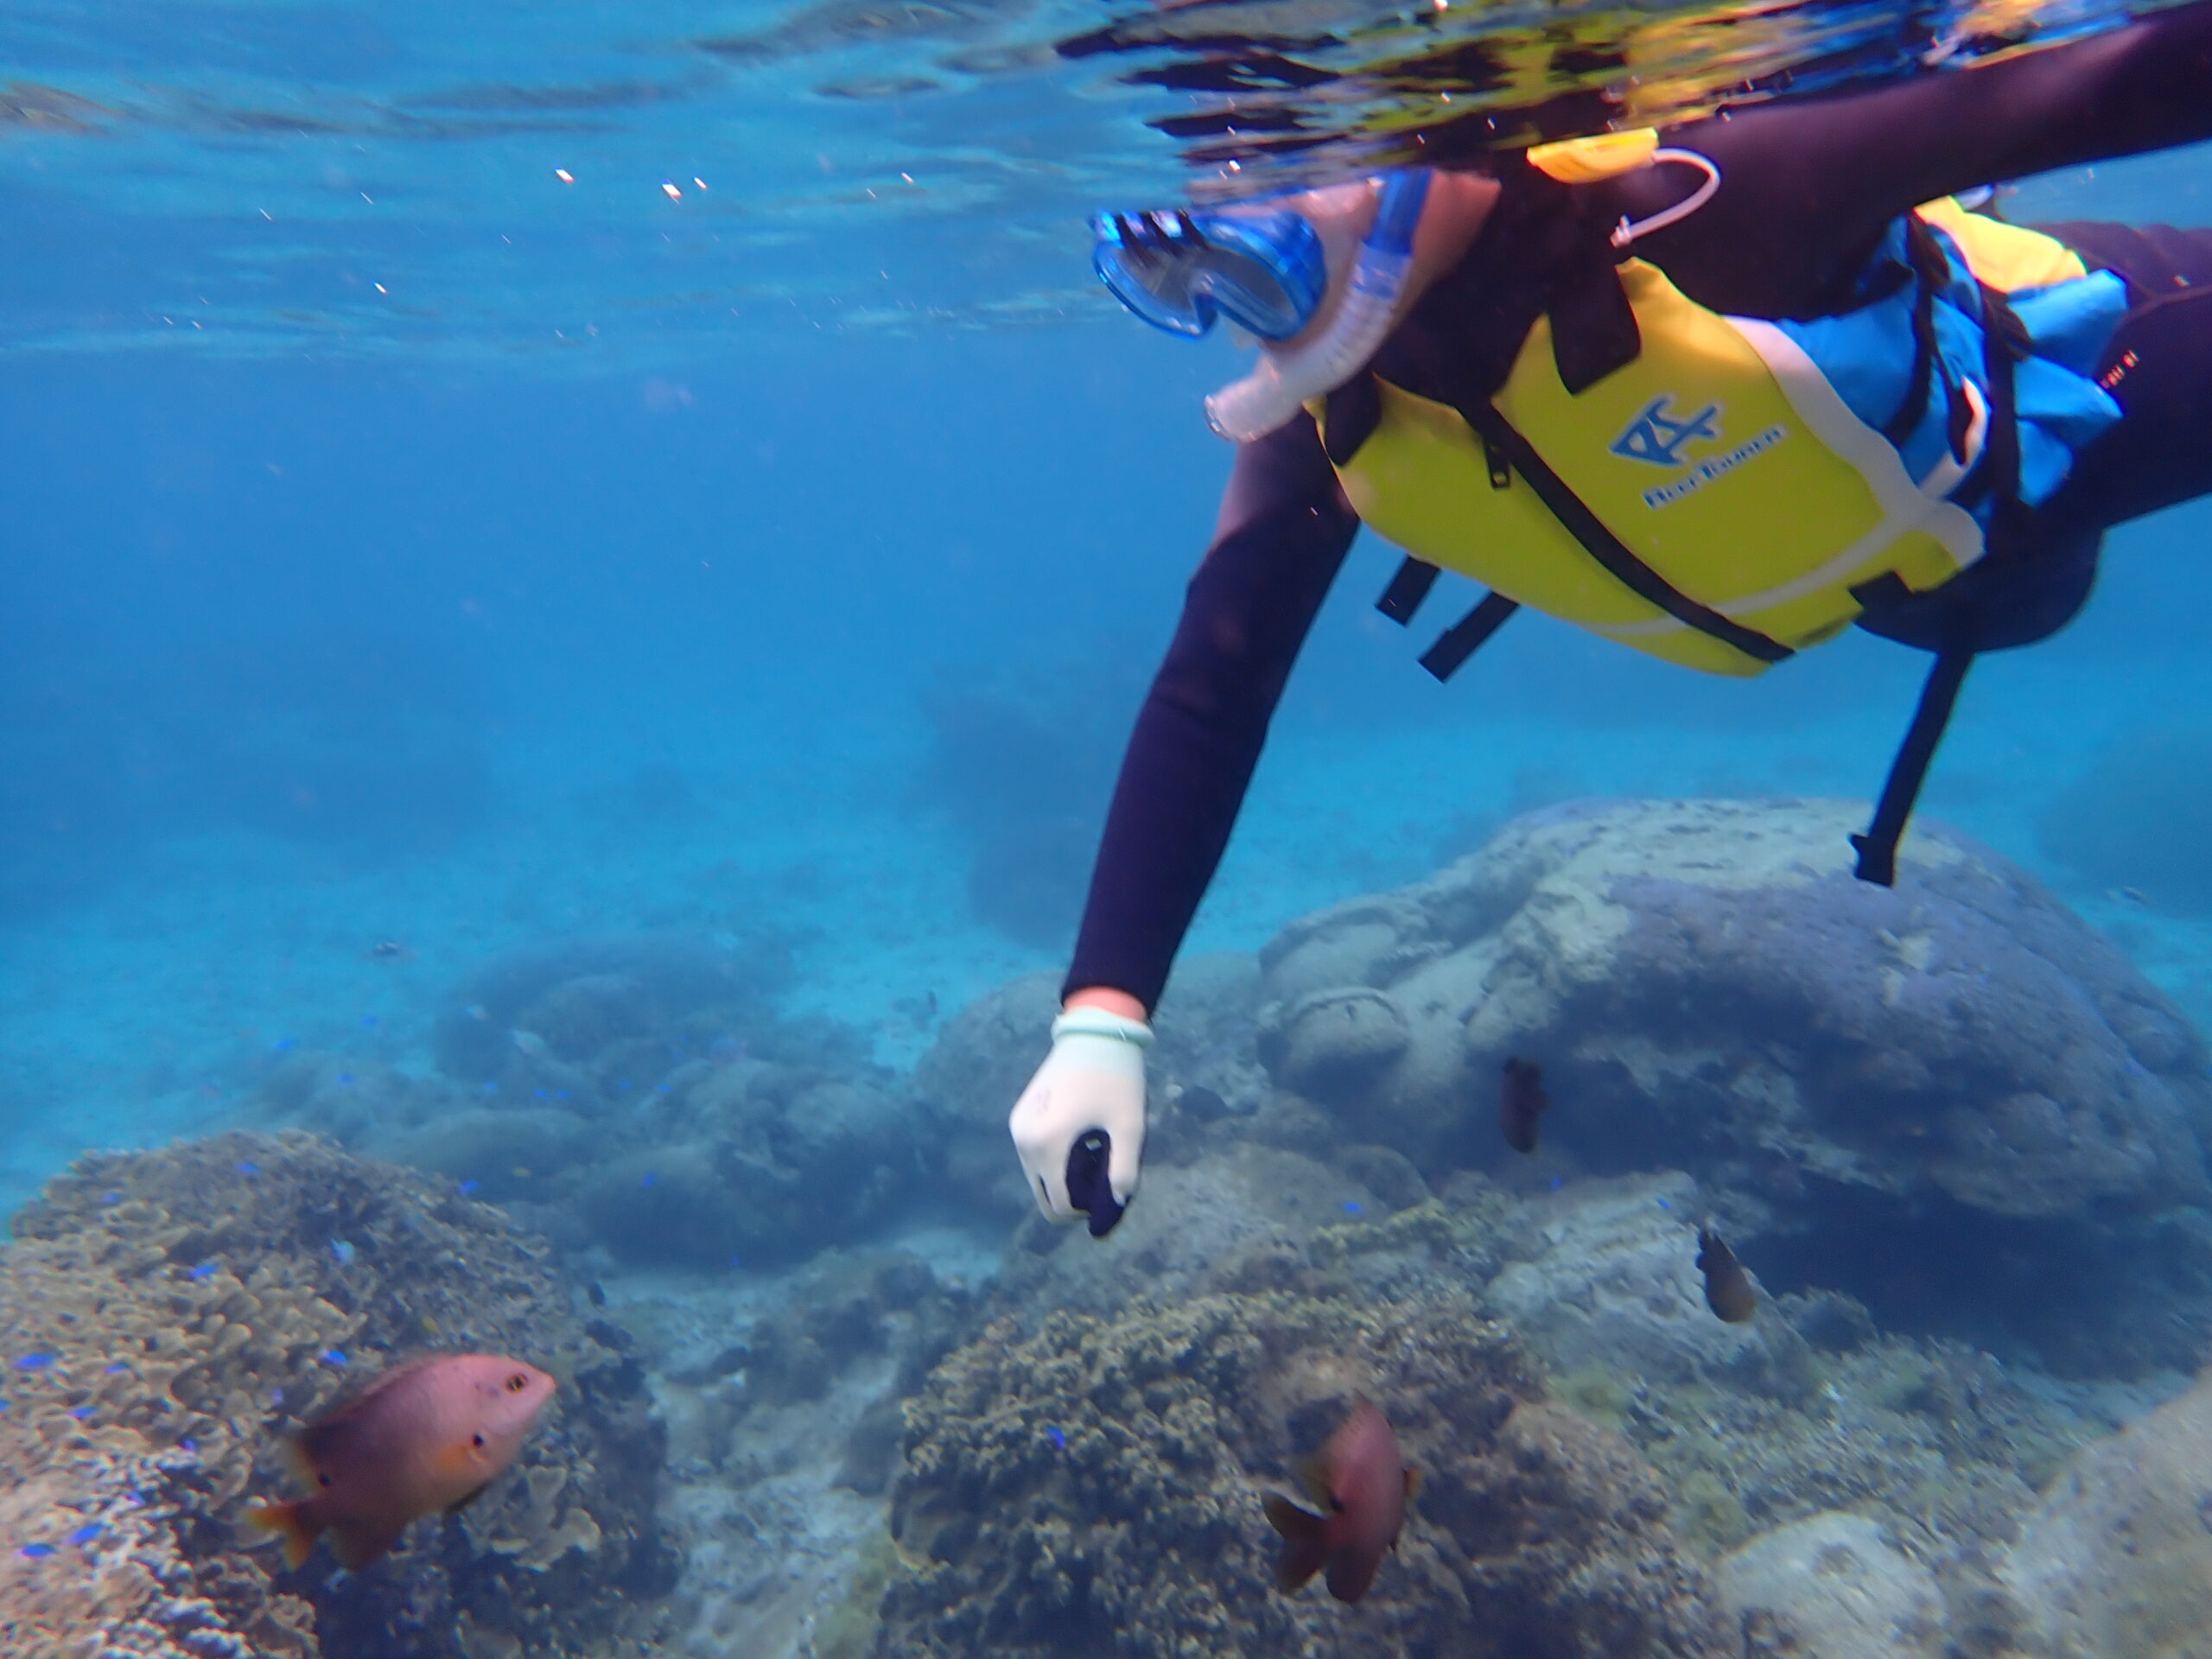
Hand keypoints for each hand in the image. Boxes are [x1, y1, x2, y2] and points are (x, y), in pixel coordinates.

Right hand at [1009, 1005, 1150, 1235]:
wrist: (1093, 1032)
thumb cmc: (1116, 1078)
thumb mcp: (1129, 1126)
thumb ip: (1124, 1170)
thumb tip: (1116, 1202)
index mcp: (1048, 1144)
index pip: (1059, 1204)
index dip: (1086, 1210)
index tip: (1109, 1193)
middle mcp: (1024, 1141)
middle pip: (1043, 1195)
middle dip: (1073, 1197)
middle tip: (1103, 1176)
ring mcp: (1017, 1128)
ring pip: (1037, 1177)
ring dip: (1064, 1178)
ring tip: (1094, 1154)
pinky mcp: (1018, 1118)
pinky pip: (1033, 1156)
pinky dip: (1054, 1161)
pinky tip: (1080, 1142)